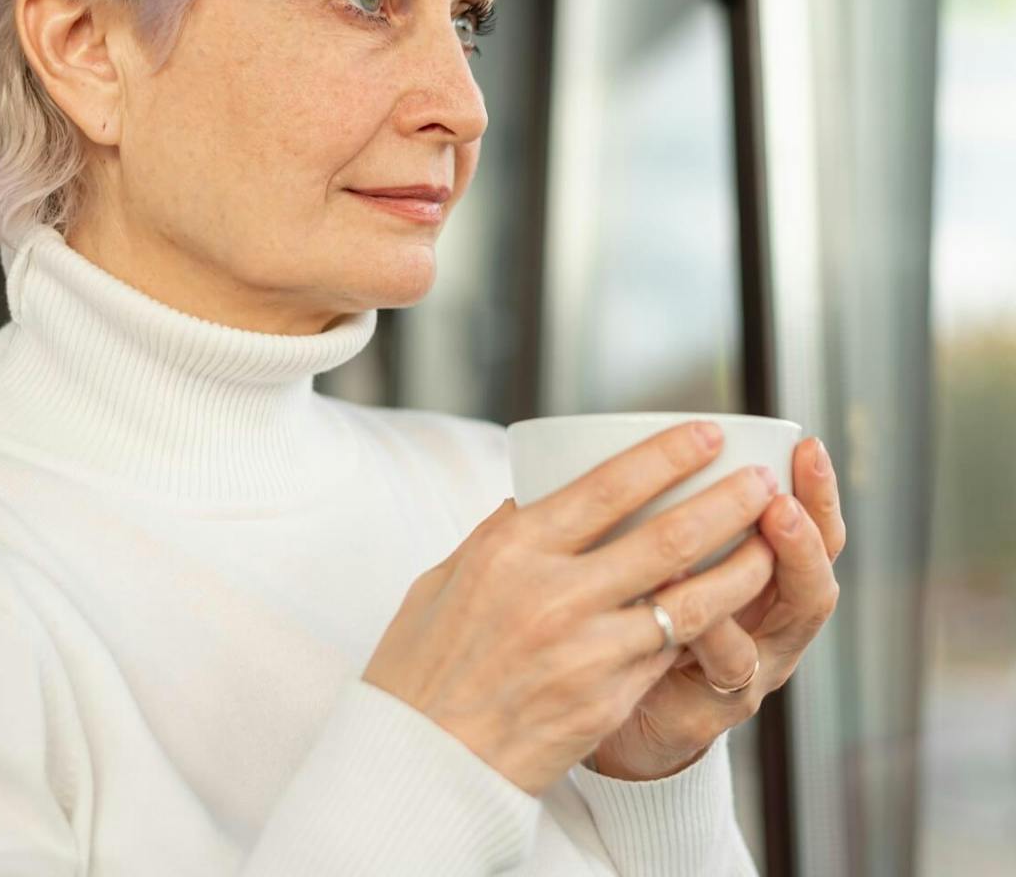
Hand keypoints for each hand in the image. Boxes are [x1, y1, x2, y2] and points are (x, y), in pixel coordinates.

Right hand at [360, 421, 776, 797]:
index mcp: (512, 550)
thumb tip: (537, 499)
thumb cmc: (423, 665)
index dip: (668, 455)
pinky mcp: (607, 701)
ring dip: (743, 567)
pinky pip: (669, 651)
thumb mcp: (445, 578)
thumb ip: (498, 535)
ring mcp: (587, 651)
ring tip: (775, 541)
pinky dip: (706, 624)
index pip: (607, 487)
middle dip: (729, 501)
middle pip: (667, 537)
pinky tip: (731, 606)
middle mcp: (555, 594)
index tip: (708, 433)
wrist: (421, 763)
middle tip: (764, 478)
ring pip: (691, 601)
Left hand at [587, 435, 845, 780]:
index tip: (806, 445)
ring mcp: (751, 669)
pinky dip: (712, 626)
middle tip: (785, 495)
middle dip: (809, 529)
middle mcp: (770, 628)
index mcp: (763, 584)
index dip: (816, 491)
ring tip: (771, 522)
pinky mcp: (715, 708)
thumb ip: (655, 514)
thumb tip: (634, 440)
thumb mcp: (653, 561)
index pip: (810, 531)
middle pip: (814, 576)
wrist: (607, 720)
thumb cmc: (632, 625)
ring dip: (779, 566)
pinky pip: (726, 664)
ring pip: (788, 621)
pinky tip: (684, 592)